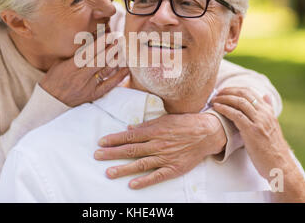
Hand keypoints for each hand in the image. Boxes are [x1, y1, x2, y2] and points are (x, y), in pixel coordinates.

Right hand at [40, 33, 128, 106]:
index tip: (110, 34)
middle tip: (120, 39)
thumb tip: (89, 40)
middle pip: (100, 60)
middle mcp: (81, 76)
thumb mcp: (60, 62)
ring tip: (123, 50)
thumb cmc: (54, 78)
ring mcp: (88, 86)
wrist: (51, 101)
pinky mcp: (93, 95)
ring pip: (106, 71)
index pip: (89, 52)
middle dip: (111, 48)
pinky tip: (126, 69)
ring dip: (116, 59)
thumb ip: (75, 53)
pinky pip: (109, 85)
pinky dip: (118, 77)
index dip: (101, 43)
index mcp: (71, 66)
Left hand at [94, 112, 226, 188]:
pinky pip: (157, 176)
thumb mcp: (164, 119)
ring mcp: (165, 157)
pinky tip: (132, 184)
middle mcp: (157, 144)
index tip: (101, 142)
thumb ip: (146, 125)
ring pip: (140, 164)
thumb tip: (129, 128)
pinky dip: (145, 181)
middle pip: (131, 150)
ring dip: (123, 168)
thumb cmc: (185, 124)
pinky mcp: (173, 168)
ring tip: (109, 172)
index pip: (129, 136)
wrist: (207, 133)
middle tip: (97, 156)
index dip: (114, 139)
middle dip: (112, 153)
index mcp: (154, 131)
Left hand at [211, 87, 304, 201]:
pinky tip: (216, 108)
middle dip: (227, 91)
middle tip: (216, 94)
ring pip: (239, 102)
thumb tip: (265, 95)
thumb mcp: (273, 125)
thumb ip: (268, 110)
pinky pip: (236, 115)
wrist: (280, 165)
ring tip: (214, 100)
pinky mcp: (252, 131)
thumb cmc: (273, 148)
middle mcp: (264, 114)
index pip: (250, 92)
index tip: (224, 91)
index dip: (235, 89)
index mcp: (268, 111)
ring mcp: (259, 122)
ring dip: (224, 98)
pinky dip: (224, 109)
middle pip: (243, 94)